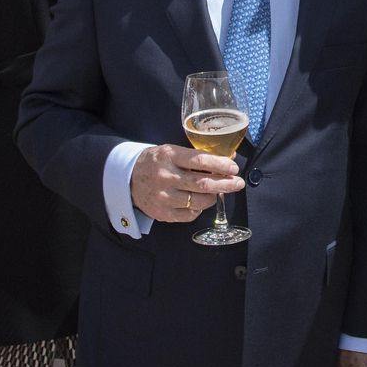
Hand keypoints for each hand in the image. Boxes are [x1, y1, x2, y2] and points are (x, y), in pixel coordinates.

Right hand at [128, 143, 242, 222]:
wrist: (128, 178)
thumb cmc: (156, 162)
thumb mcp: (173, 152)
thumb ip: (198, 156)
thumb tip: (229, 157)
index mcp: (169, 156)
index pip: (200, 160)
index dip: (220, 164)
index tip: (234, 168)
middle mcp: (166, 177)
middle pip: (203, 183)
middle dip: (225, 183)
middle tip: (238, 183)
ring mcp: (163, 197)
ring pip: (199, 200)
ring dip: (214, 196)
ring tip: (220, 191)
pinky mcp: (162, 213)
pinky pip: (190, 214)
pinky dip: (199, 208)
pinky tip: (201, 201)